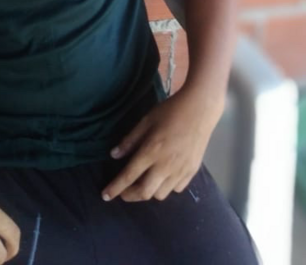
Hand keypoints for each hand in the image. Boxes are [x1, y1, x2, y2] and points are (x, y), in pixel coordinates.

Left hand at [101, 87, 222, 202]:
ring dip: (148, 192)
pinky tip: (163, 177)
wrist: (200, 109)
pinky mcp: (192, 172)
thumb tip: (114, 155)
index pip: (129, 176)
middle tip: (123, 192)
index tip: (105, 195)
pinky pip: (176, 189)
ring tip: (143, 182)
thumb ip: (130, 140)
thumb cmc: (170, 111)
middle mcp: (166, 166)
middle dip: (130, 196)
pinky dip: (166, 187)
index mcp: (151, 151)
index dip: (115, 188)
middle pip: (144, 192)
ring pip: (160, 194)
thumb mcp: (146, 120)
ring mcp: (181, 171)